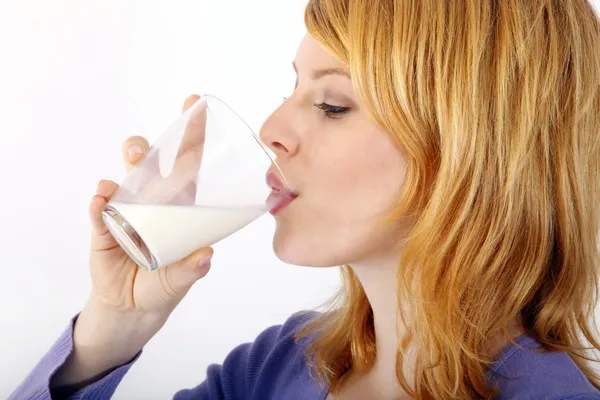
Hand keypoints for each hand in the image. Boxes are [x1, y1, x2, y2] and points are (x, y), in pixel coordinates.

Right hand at [52, 94, 211, 386]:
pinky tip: (102, 197)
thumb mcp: (183, 278)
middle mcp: (154, 201)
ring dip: (128, 163)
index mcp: (180, 206)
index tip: (194, 103)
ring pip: (127, 177)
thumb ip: (192, 269)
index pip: (188, 164)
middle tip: (150, 142)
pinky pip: (100, 210)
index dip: (191, 135)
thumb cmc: (164, 284)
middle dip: (150, 145)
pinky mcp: (104, 227)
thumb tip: (205, 256)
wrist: (133, 307)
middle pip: (152, 163)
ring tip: (132, 159)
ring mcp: (128, 211)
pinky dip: (100, 202)